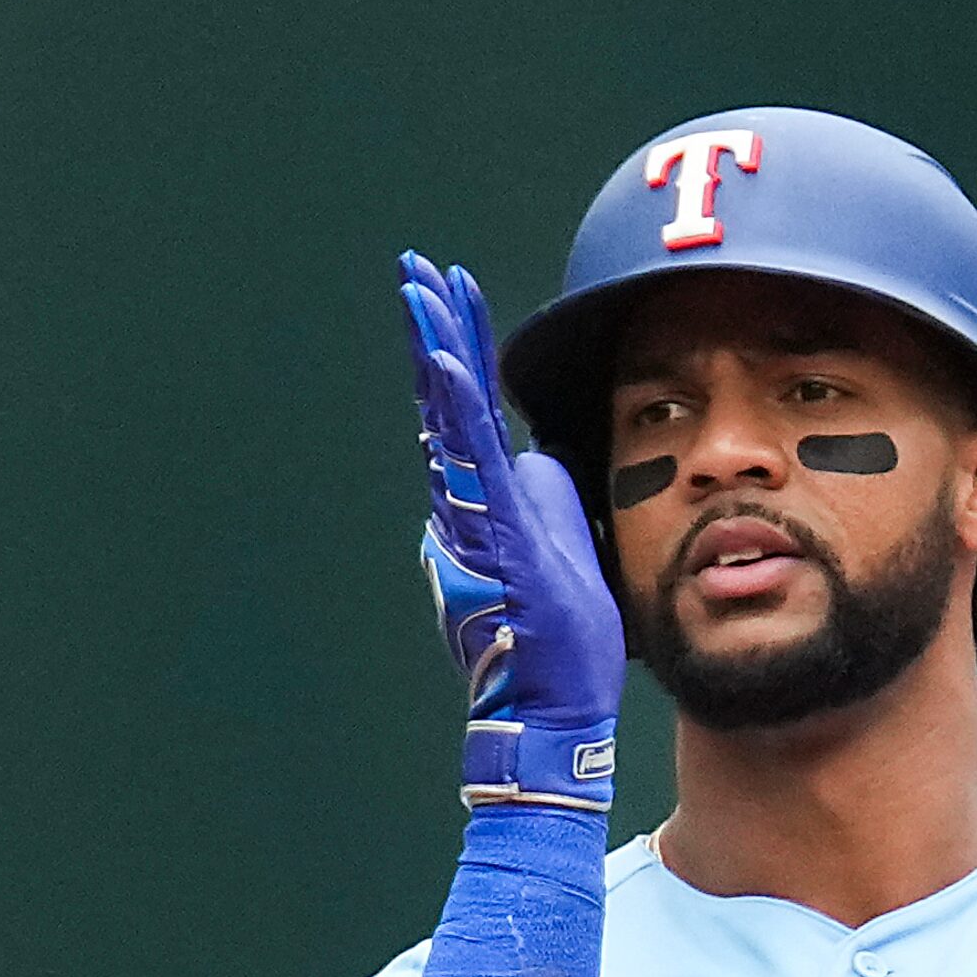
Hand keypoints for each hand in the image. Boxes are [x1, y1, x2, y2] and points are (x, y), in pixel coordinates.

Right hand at [400, 252, 626, 810]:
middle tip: (415, 268)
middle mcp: (466, 507)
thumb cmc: (560, 641)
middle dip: (434, 329)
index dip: (458, 351)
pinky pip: (473, 465)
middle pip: (447, 401)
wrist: (553, 708)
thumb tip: (535, 455)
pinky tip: (446, 363)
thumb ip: (544, 495)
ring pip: (452, 421)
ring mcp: (477, 520)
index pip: (466, 414)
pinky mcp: (497, 538)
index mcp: (483, 506)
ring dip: (439, 350)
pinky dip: (459, 412)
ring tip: (422, 290)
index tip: (449, 293)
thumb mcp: (561, 544)